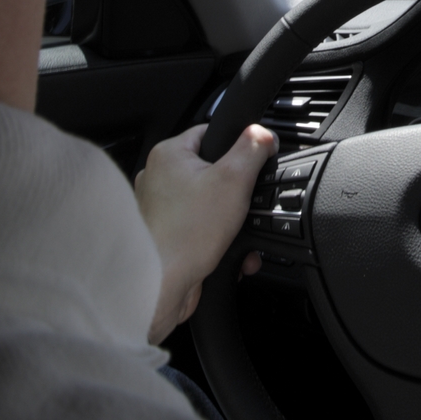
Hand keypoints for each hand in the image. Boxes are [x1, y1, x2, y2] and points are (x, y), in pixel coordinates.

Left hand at [134, 123, 275, 343]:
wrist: (161, 286)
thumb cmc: (186, 234)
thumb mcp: (233, 180)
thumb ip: (252, 149)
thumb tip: (262, 133)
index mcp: (168, 155)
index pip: (210, 133)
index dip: (237, 147)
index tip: (253, 162)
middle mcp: (158, 179)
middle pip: (213, 172)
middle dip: (237, 195)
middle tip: (244, 206)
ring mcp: (160, 209)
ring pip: (209, 204)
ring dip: (231, 222)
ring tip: (237, 235)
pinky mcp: (166, 236)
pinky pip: (200, 229)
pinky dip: (218, 240)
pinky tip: (228, 253)